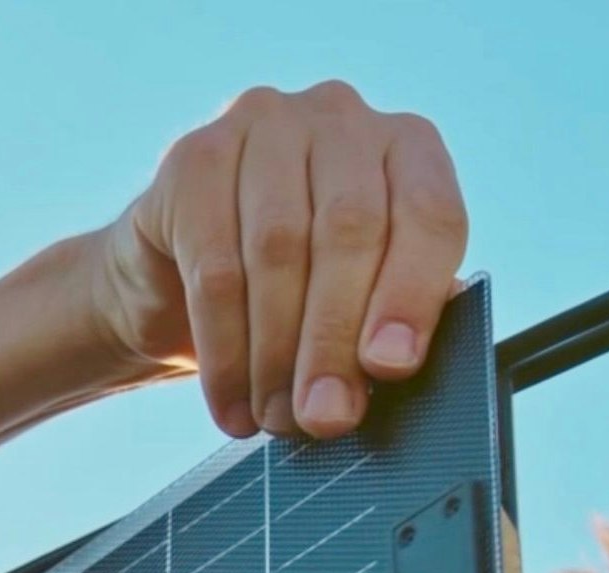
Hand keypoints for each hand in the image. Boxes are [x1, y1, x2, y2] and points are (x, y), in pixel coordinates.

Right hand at [86, 83, 468, 439]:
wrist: (180, 279)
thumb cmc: (297, 293)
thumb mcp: (361, 300)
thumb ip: (392, 319)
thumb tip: (392, 365)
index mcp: (408, 146)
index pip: (428, 213)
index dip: (411, 294)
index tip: (390, 367)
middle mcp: (341, 118)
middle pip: (348, 229)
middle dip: (334, 338)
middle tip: (325, 416)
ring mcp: (264, 124)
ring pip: (277, 248)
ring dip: (276, 351)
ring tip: (276, 417)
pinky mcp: (195, 157)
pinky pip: (212, 264)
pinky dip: (224, 348)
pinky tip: (232, 400)